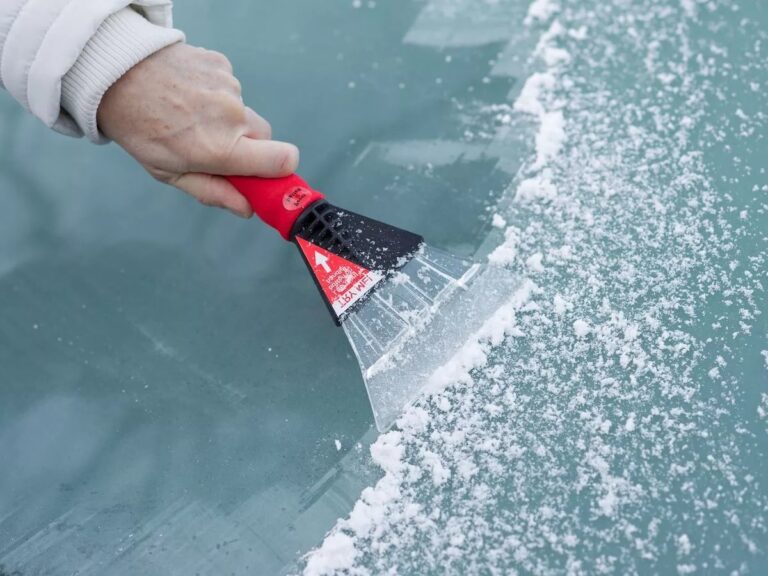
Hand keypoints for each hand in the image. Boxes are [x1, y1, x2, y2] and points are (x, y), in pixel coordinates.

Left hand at [97, 43, 298, 217]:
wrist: (114, 74)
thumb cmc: (141, 130)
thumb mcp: (170, 173)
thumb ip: (213, 192)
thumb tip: (248, 209)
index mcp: (222, 149)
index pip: (284, 160)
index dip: (283, 170)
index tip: (267, 175)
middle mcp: (232, 117)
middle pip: (267, 138)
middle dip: (249, 146)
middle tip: (214, 146)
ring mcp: (229, 87)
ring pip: (245, 112)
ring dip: (227, 118)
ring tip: (190, 114)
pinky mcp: (222, 65)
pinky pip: (231, 88)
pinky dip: (215, 94)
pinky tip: (188, 94)